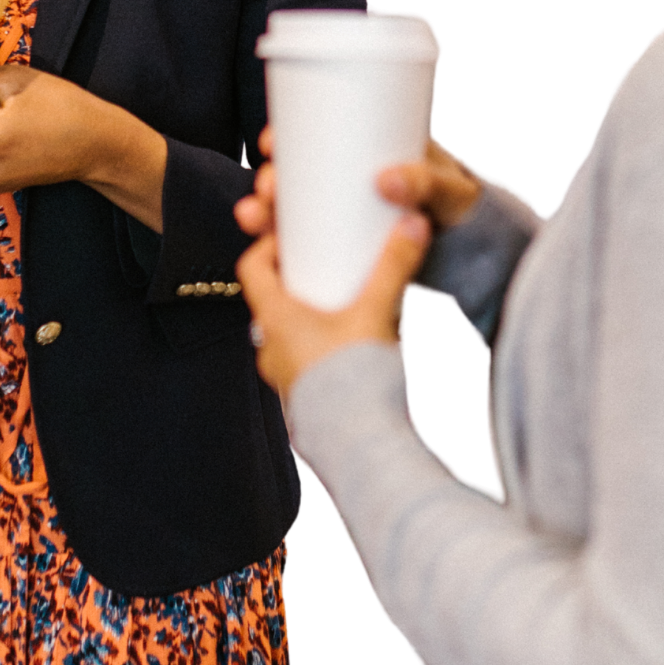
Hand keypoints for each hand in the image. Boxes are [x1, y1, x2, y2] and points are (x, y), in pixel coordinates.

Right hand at [233, 128, 481, 242]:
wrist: (479, 254)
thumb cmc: (464, 210)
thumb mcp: (449, 191)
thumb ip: (426, 182)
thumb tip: (385, 179)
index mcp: (372, 150)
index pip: (318, 134)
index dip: (286, 136)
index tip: (269, 143)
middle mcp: (351, 181)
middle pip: (297, 174)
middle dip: (269, 180)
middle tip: (267, 190)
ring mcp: (346, 216)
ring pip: (294, 210)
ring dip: (265, 213)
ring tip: (254, 218)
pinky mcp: (345, 248)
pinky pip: (304, 243)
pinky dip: (280, 247)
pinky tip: (266, 250)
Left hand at [236, 204, 431, 398]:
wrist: (357, 439)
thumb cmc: (353, 380)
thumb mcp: (374, 312)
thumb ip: (392, 268)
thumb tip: (411, 225)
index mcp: (275, 319)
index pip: (252, 268)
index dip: (267, 246)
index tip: (291, 237)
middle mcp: (271, 347)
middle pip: (274, 301)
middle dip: (301, 283)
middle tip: (326, 269)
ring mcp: (285, 375)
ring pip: (292, 334)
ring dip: (315, 318)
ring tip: (349, 308)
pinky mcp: (304, 396)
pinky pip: (308, 362)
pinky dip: (326, 348)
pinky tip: (356, 346)